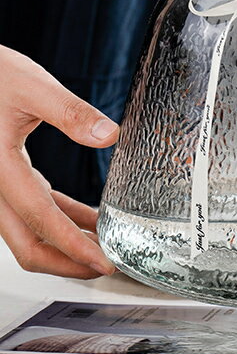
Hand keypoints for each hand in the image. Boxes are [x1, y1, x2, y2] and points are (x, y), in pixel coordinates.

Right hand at [0, 46, 117, 277]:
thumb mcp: (33, 86)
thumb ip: (71, 112)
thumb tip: (109, 134)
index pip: (41, 221)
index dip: (73, 247)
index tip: (102, 262)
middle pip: (28, 244)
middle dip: (67, 262)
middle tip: (105, 267)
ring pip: (29, 230)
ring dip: (65, 243)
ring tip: (105, 245)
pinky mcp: (7, 174)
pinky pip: (34, 207)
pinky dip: (61, 217)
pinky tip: (90, 217)